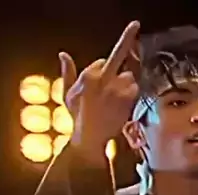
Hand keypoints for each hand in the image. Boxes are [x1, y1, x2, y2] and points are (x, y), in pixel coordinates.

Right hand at [61, 21, 139, 158]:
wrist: (90, 137)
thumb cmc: (77, 117)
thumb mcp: (67, 94)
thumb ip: (67, 73)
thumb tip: (63, 54)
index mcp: (88, 76)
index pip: (103, 62)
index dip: (104, 73)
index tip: (103, 84)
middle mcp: (102, 79)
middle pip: (118, 65)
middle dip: (117, 76)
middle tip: (113, 92)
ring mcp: (116, 88)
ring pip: (129, 76)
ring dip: (126, 85)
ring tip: (117, 100)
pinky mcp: (126, 98)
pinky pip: (135, 88)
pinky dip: (132, 95)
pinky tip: (123, 105)